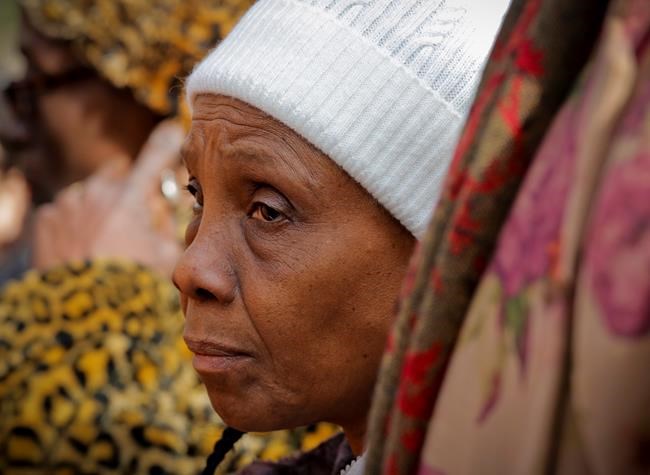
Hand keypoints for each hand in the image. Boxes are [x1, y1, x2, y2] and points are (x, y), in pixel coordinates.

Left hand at [32, 120, 184, 276]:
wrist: (81, 312)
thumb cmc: (129, 284)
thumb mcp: (165, 258)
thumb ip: (169, 231)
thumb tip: (170, 219)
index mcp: (129, 200)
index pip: (154, 161)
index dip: (165, 144)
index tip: (172, 129)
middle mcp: (96, 194)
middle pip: (117, 177)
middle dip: (126, 192)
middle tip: (133, 221)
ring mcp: (68, 204)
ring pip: (90, 196)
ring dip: (99, 209)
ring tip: (104, 242)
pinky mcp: (45, 220)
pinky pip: (65, 212)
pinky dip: (75, 223)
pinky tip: (81, 247)